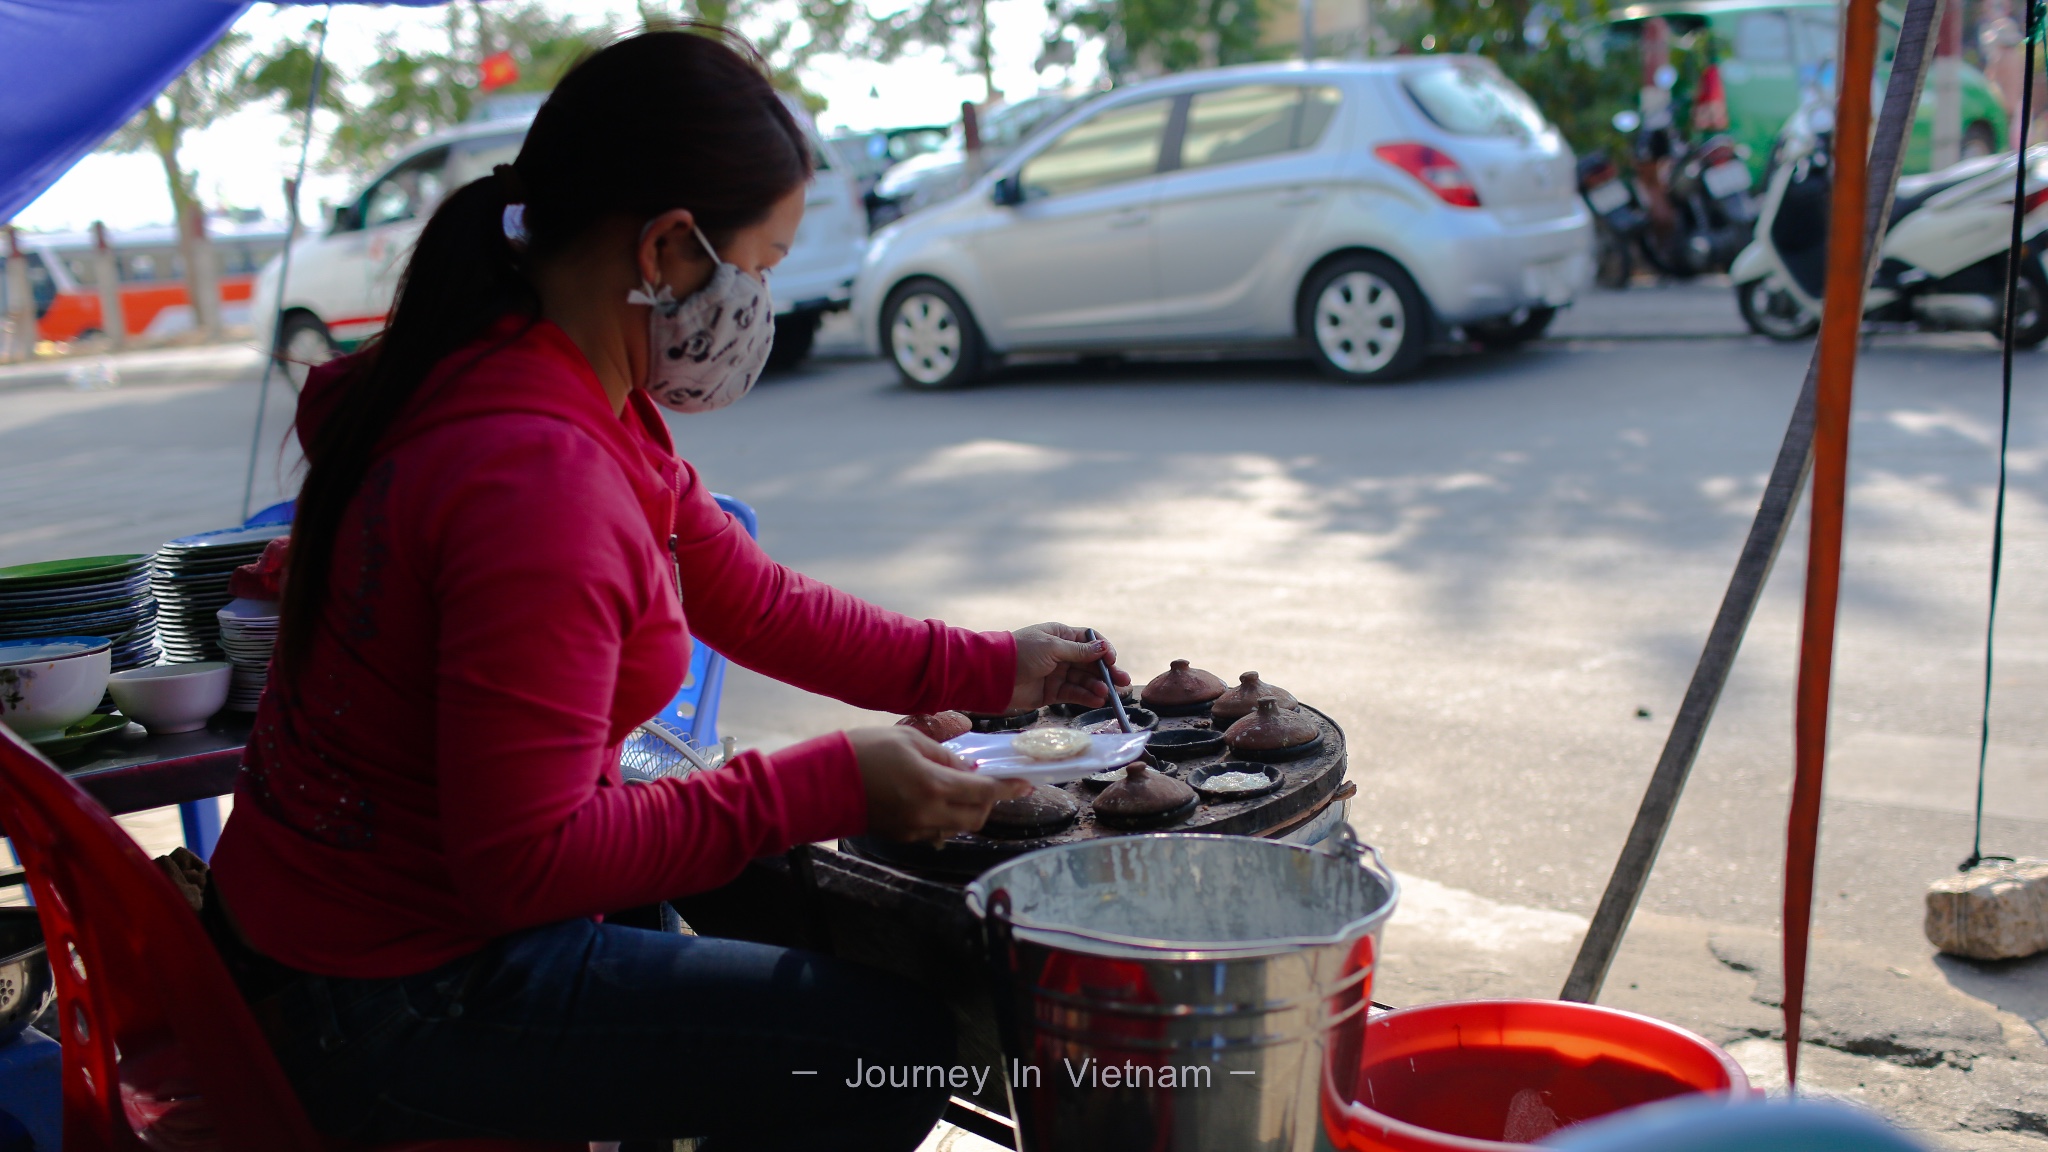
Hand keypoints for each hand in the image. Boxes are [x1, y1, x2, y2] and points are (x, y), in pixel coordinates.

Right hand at [849, 726, 1031, 842]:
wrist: (823, 783)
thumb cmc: (864, 751)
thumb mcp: (909, 740)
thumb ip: (944, 756)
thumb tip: (966, 769)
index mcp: (933, 785)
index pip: (984, 791)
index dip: (1008, 789)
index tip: (1026, 785)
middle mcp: (929, 814)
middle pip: (977, 817)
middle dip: (989, 802)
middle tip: (988, 784)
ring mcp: (915, 829)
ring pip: (958, 828)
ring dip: (968, 811)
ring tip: (959, 789)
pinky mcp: (902, 836)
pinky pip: (937, 831)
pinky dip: (946, 818)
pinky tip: (936, 800)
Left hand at [1008, 622, 1129, 712]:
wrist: (994, 675)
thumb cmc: (1022, 652)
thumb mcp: (1053, 647)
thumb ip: (1079, 651)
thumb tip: (1104, 648)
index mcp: (1060, 635)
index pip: (1089, 641)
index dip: (1103, 650)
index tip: (1112, 660)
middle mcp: (1061, 654)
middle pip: (1090, 663)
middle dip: (1107, 672)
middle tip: (1123, 682)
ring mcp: (1056, 674)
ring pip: (1084, 680)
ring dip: (1097, 686)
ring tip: (1108, 694)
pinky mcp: (1051, 692)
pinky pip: (1073, 693)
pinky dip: (1085, 697)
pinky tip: (1097, 700)